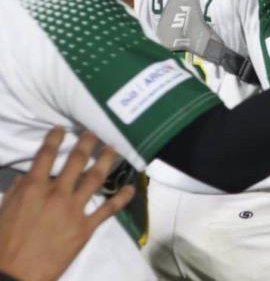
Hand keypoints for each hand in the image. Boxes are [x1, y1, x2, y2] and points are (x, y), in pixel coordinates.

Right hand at [0, 128, 134, 280]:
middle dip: (87, 143)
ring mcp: (73, 209)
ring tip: (114, 149)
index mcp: (33, 188)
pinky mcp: (85, 227)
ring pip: (96, 178)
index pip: (45, 155)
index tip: (62, 129)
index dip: (55, 139)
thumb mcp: (4, 211)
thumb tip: (27, 178)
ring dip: (107, 161)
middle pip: (76, 161)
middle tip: (95, 133)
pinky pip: (108, 209)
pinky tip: (132, 188)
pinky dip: (122, 197)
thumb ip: (18, 191)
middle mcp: (56, 193)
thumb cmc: (3, 244)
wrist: (14, 273)